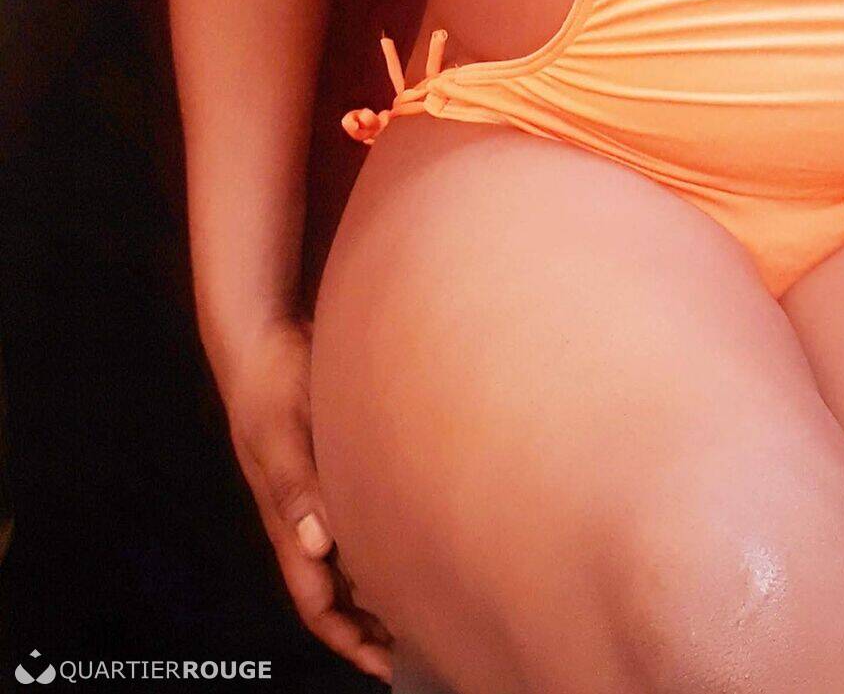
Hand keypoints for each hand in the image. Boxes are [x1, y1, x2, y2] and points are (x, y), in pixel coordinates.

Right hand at [216, 316, 393, 679]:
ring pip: (350, 556)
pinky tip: (418, 535)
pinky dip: (386, 538)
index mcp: (287, 518)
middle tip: (416, 645)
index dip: (346, 637)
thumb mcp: (282, 434)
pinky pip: (361, 517)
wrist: (266, 334)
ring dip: (381, 583)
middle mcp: (303, 513)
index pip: (314, 598)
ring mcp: (319, 489)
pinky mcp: (336, 464)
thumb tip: (317, 541)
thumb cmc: (270, 383)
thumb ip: (297, 486)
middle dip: (369, 623)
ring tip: (426, 603)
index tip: (383, 663)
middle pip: (335, 588)